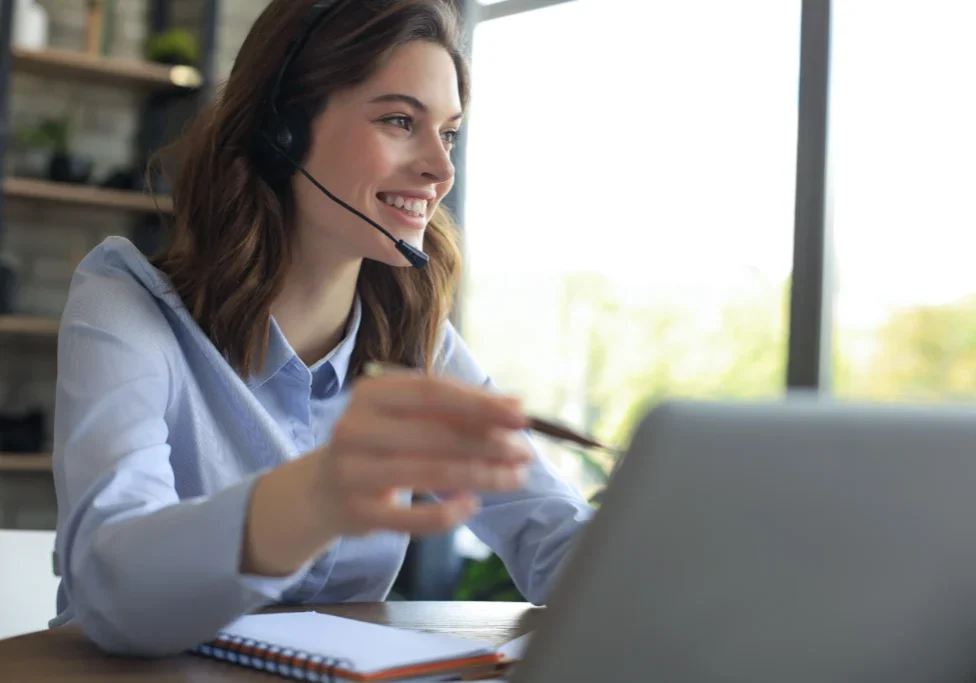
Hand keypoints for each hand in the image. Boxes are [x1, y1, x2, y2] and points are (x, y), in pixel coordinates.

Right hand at [310, 371, 531, 537]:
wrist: (322, 490)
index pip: (432, 391)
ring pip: (429, 474)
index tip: (522, 414)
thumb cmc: (381, 444)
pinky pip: (411, 518)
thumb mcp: (406, 417)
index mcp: (371, 393)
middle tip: (525, 452)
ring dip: (481, 476)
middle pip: (435, 434)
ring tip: (515, 478)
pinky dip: (448, 514)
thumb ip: (455, 410)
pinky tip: (473, 506)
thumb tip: (516, 407)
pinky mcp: (357, 513)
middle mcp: (355, 428)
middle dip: (488, 443)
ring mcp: (352, 472)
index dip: (480, 403)